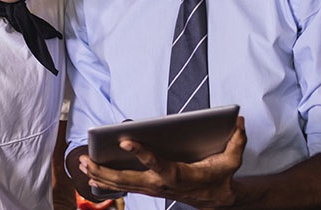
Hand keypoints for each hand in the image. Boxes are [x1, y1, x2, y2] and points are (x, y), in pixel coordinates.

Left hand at [80, 117, 246, 207]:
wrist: (216, 200)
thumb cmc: (220, 176)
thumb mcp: (232, 160)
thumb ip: (236, 140)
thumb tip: (238, 120)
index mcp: (177, 175)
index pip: (155, 163)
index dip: (140, 152)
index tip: (125, 140)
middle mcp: (160, 184)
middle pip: (127, 179)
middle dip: (104, 170)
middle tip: (86, 159)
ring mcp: (152, 188)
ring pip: (121, 184)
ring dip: (100, 175)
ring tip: (82, 163)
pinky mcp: (148, 188)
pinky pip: (123, 186)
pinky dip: (106, 180)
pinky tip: (91, 173)